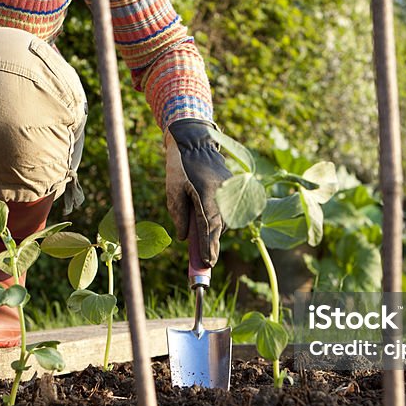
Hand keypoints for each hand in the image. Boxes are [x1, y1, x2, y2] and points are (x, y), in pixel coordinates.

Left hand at [165, 119, 231, 266]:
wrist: (195, 141)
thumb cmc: (180, 166)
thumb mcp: (173, 190)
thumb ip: (179, 215)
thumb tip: (185, 238)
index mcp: (205, 196)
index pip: (208, 228)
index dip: (207, 248)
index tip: (207, 264)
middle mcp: (222, 195)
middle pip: (218, 227)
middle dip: (212, 244)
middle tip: (206, 262)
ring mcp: (230, 191)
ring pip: (224, 219)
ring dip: (214, 230)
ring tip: (204, 235)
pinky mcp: (233, 188)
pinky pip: (227, 209)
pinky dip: (218, 218)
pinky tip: (208, 218)